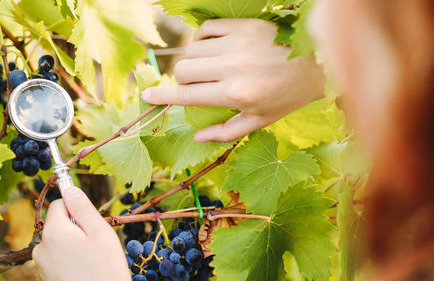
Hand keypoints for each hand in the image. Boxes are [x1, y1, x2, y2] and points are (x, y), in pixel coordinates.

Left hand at [32, 188, 130, 280]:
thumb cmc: (105, 268)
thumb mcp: (100, 232)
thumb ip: (83, 208)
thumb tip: (70, 189)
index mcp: (54, 232)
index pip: (59, 203)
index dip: (77, 209)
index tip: (91, 222)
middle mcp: (41, 247)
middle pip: (58, 222)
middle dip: (75, 227)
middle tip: (94, 243)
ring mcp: (41, 264)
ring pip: (59, 240)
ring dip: (73, 243)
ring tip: (90, 259)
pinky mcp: (46, 276)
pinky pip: (58, 257)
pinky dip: (69, 258)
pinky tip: (84, 269)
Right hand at [142, 18, 325, 141]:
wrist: (320, 62)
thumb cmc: (290, 96)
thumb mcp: (261, 121)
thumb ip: (226, 132)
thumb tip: (196, 138)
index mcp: (237, 94)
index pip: (188, 95)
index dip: (163, 97)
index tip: (147, 96)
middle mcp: (233, 67)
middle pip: (183, 70)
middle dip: (182, 80)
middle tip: (196, 85)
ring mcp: (238, 42)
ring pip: (192, 50)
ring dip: (193, 61)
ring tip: (209, 68)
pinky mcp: (244, 24)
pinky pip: (206, 29)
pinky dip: (203, 40)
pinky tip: (214, 49)